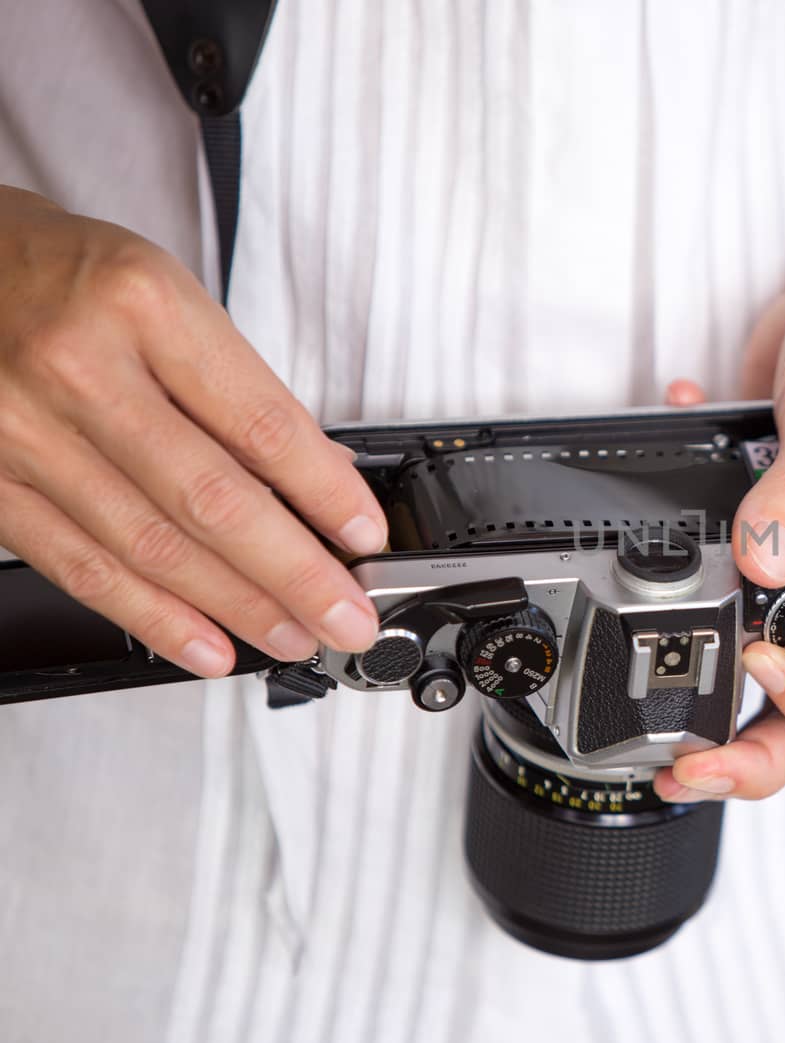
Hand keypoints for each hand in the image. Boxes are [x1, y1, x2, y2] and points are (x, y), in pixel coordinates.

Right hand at [0, 187, 385, 677]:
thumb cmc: (61, 271)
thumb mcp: (162, 291)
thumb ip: (236, 386)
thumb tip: (320, 475)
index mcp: (141, 304)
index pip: (260, 422)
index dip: (324, 493)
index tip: (366, 535)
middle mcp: (77, 367)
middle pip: (211, 498)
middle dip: (295, 574)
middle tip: (347, 616)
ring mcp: (23, 429)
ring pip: (151, 546)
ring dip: (236, 606)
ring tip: (295, 634)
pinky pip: (81, 566)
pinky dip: (154, 616)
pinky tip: (207, 643)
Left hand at [654, 224, 784, 802]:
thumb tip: (758, 564)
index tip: (762, 668)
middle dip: (759, 748)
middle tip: (689, 766)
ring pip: (781, 671)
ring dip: (722, 702)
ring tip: (665, 726)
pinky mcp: (781, 539)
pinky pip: (741, 593)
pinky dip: (695, 580)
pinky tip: (662, 526)